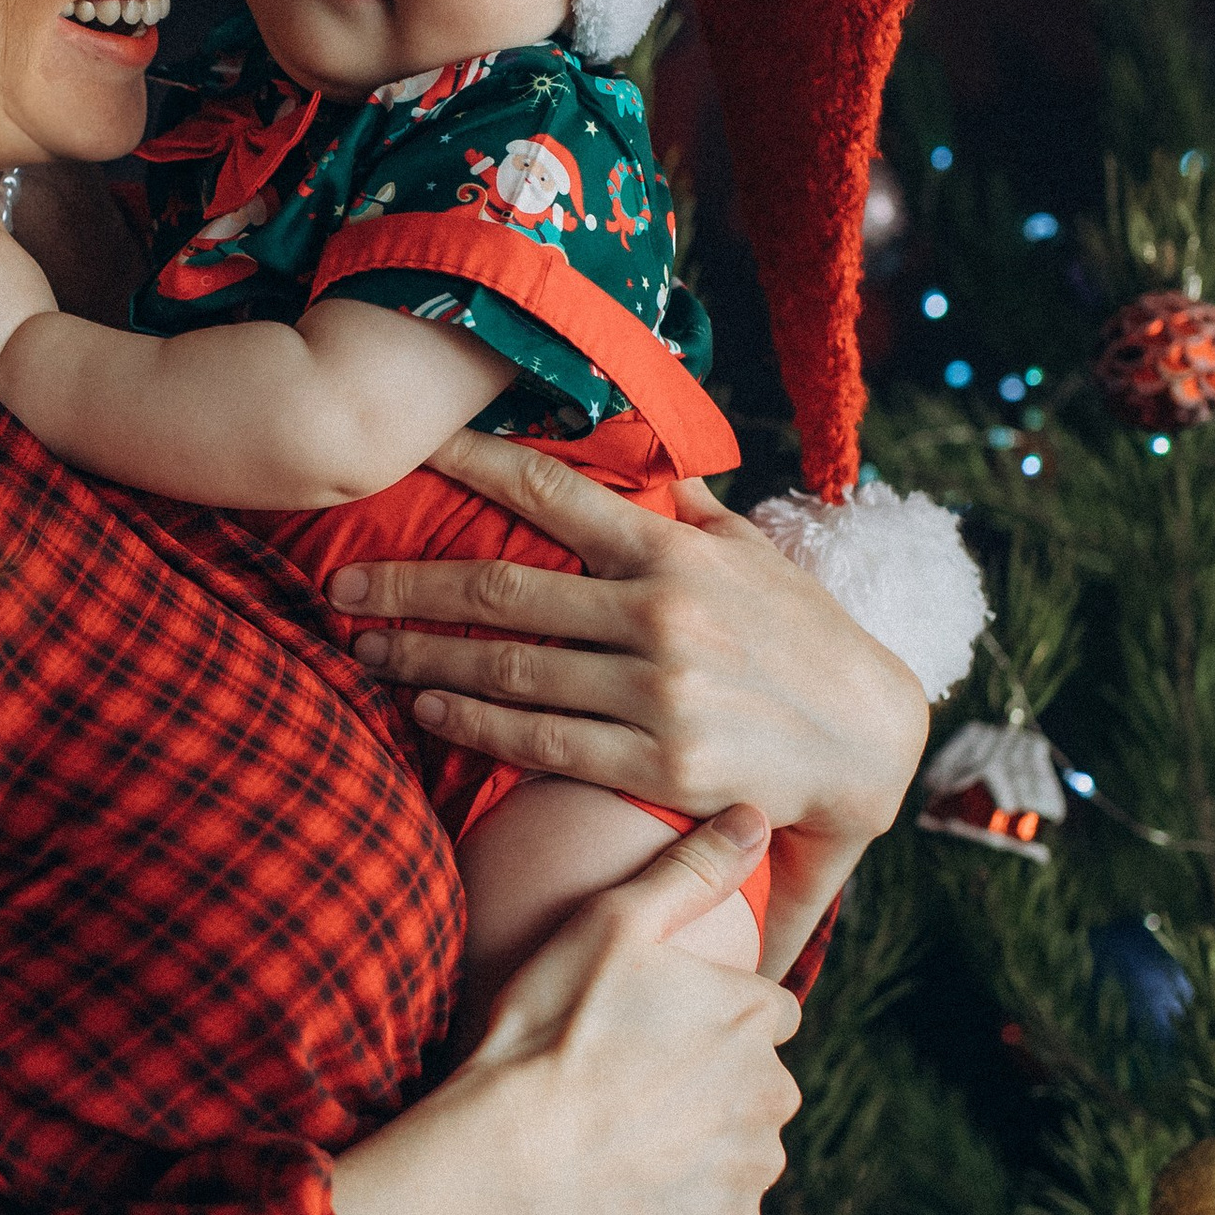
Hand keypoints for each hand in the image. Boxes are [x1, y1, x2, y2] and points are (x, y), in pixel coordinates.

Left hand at [325, 433, 928, 967]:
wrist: (872, 742)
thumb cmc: (804, 639)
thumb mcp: (754, 555)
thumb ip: (688, 509)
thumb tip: (639, 456)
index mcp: (676, 551)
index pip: (553, 492)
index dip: (471, 464)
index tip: (407, 451)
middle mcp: (661, 615)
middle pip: (502, 590)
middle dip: (408, 583)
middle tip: (341, 582)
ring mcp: (658, 692)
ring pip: (508, 668)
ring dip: (422, 656)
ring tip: (361, 648)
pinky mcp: (659, 764)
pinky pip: (541, 740)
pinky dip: (473, 722)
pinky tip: (425, 706)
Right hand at [473, 810, 803, 1214]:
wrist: (511, 1155)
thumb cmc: (551, 1030)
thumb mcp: (613, 925)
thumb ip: (692, 868)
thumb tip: (756, 814)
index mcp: (753, 1014)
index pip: (763, 1010)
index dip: (710, 1016)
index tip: (655, 1027)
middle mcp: (773, 1090)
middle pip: (759, 1079)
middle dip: (714, 1080)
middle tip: (632, 1082)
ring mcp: (753, 1165)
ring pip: (744, 1144)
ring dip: (704, 1140)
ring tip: (626, 1134)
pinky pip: (720, 1208)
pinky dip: (688, 1200)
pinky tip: (630, 1184)